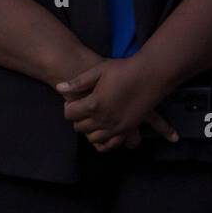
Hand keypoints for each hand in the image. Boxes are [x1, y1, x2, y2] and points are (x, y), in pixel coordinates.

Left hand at [57, 57, 178, 152]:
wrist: (152, 73)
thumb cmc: (125, 69)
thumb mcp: (100, 70)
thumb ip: (78, 82)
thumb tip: (59, 88)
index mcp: (93, 104)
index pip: (69, 113)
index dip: (69, 106)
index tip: (73, 100)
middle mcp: (103, 119)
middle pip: (80, 127)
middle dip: (78, 118)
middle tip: (82, 108)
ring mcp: (116, 126)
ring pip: (93, 138)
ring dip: (90, 131)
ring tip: (93, 119)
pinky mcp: (128, 129)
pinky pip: (111, 144)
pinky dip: (104, 143)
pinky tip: (103, 134)